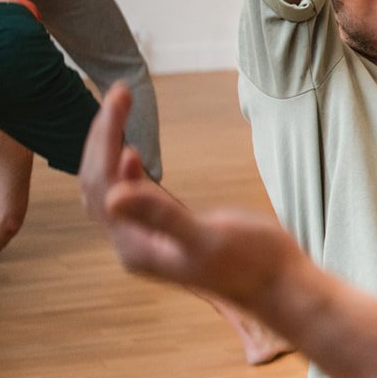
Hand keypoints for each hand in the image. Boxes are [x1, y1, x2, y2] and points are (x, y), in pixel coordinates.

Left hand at [81, 86, 299, 307]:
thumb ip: (162, 217)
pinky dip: (125, 167)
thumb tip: (114, 197)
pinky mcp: (166, 231)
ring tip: (119, 110)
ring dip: (110, 148)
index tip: (122, 96)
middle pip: (98, 183)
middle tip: (119, 92)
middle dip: (103, 136)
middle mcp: (133, 243)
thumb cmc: (252, 262)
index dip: (107, 137)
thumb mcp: (208, 236)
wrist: (278, 285)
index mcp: (135, 245)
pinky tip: (134, 152)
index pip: (104, 182)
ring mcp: (148, 238)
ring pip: (111, 187)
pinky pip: (131, 195)